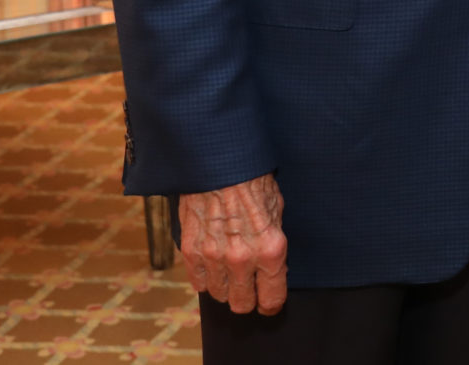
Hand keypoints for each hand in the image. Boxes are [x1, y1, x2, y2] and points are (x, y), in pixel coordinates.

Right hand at [179, 174, 287, 313]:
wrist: (219, 163)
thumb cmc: (253, 181)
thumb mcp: (277, 208)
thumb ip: (273, 241)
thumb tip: (274, 265)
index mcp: (270, 249)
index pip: (272, 297)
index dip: (271, 303)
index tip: (269, 303)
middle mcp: (242, 259)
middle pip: (242, 304)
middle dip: (248, 300)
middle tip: (250, 291)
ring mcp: (214, 258)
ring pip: (220, 295)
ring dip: (226, 288)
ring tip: (231, 273)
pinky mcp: (191, 252)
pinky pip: (198, 282)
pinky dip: (205, 278)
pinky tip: (213, 266)